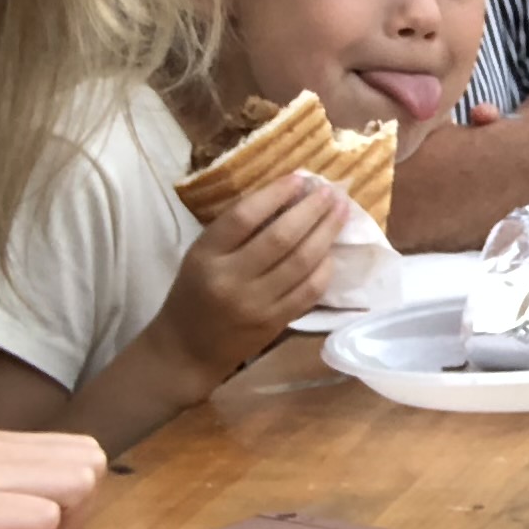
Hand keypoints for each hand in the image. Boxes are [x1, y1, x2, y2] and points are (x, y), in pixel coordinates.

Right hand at [151, 170, 350, 393]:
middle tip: (332, 191)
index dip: (276, 193)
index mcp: (205, 256)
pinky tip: (333, 251)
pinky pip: (309, 290)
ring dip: (327, 232)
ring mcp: (255, 304)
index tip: (300, 177)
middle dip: (312, 209)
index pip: (244, 217)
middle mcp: (230, 279)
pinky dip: (325, 267)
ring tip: (341, 211)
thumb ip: (236, 230)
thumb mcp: (201, 255)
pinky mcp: (274, 323)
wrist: (187, 351)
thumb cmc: (195, 293)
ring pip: (302, 262)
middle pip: (281, 237)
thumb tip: (287, 195)